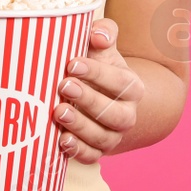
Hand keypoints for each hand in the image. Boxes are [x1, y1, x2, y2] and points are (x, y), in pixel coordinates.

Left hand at [54, 18, 143, 163]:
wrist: (102, 98)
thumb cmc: (98, 69)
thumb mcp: (103, 50)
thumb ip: (103, 35)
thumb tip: (98, 34)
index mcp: (132, 87)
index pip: (119, 81)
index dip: (96, 72)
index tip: (72, 63)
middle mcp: (127, 115)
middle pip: (114, 114)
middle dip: (88, 100)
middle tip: (63, 85)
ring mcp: (113, 136)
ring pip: (102, 137)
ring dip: (80, 126)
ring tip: (58, 111)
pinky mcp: (98, 151)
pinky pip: (91, 156)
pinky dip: (78, 151)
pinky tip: (61, 140)